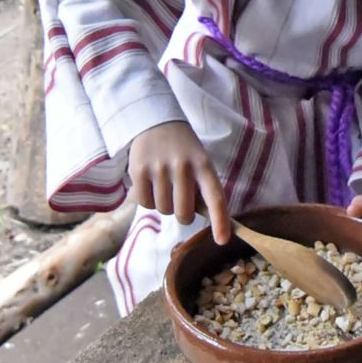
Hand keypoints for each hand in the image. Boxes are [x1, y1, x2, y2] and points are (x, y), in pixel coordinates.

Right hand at [128, 121, 231, 243]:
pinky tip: (151, 184)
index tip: (222, 241)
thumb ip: (201, 187)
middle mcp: (183, 166)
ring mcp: (159, 168)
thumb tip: (205, 218)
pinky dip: (148, 201)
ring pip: (164, 210)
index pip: (215, 198)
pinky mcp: (139, 170)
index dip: (220, 222)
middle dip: (183, 215)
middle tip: (180, 200)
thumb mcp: (199, 161)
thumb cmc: (183, 149)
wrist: (155, 121)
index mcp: (204, 165)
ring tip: (164, 185)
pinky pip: (145, 204)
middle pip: (184, 213)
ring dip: (164, 205)